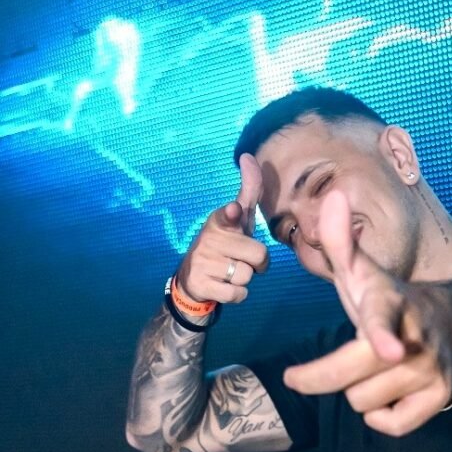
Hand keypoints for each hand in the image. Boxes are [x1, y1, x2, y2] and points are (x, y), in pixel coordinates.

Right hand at [176, 153, 268, 303]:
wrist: (193, 277)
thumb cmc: (225, 245)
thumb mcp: (237, 219)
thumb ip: (248, 191)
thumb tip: (248, 156)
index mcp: (220, 221)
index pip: (229, 215)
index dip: (233, 214)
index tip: (233, 211)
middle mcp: (210, 239)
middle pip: (259, 256)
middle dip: (257, 263)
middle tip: (240, 259)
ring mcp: (203, 262)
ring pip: (248, 276)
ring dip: (245, 279)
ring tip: (229, 272)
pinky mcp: (201, 285)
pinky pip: (238, 295)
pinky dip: (237, 295)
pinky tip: (224, 286)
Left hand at [284, 191, 451, 435]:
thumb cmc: (392, 303)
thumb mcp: (364, 274)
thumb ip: (340, 242)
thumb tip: (331, 197)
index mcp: (390, 304)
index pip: (382, 319)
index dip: (383, 334)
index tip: (389, 350)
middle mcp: (415, 338)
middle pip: (350, 379)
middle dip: (321, 377)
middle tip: (299, 377)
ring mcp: (432, 370)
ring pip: (361, 403)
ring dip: (357, 391)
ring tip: (372, 370)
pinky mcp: (442, 397)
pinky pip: (390, 426)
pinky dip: (381, 416)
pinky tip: (388, 394)